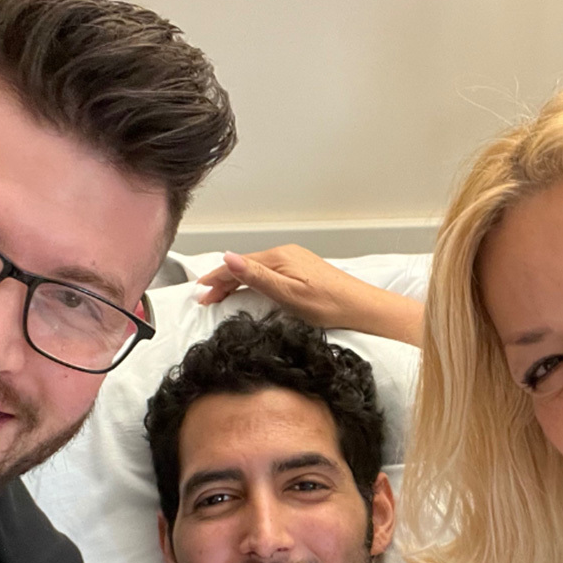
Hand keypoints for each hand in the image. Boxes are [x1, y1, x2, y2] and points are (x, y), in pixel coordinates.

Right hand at [196, 245, 422, 345]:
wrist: (361, 308)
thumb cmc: (329, 306)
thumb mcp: (288, 295)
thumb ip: (257, 277)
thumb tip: (228, 258)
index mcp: (279, 257)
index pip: (238, 264)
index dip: (216, 278)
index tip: (200, 292)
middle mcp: (285, 254)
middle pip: (245, 265)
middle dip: (223, 280)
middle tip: (205, 298)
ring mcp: (295, 261)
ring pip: (256, 269)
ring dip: (237, 281)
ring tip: (220, 296)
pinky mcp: (302, 270)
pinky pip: (268, 272)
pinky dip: (253, 281)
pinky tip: (249, 291)